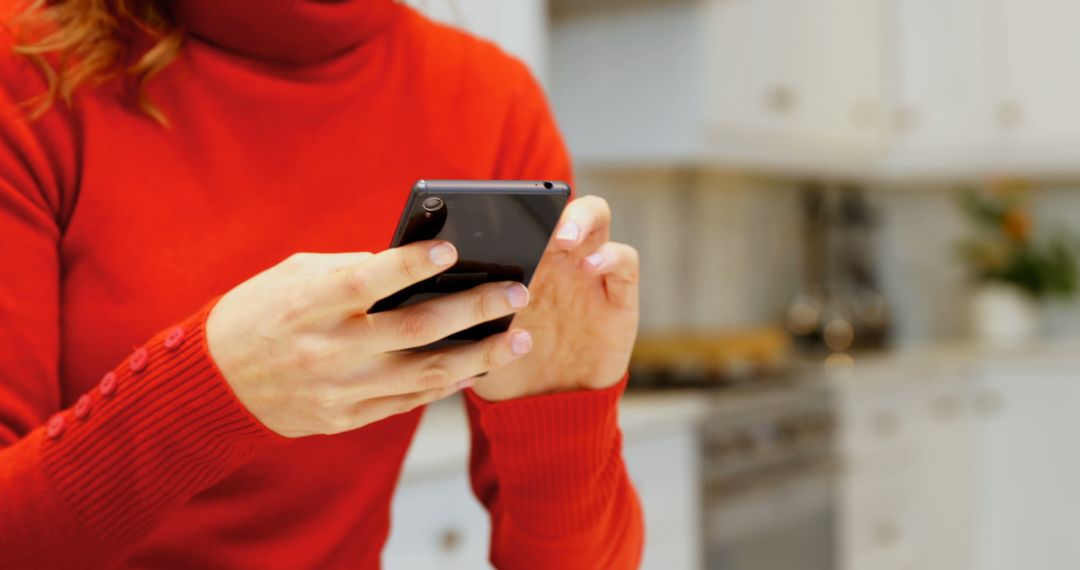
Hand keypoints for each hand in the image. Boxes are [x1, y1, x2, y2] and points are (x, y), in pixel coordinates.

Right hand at [205, 241, 533, 437]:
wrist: (216, 383)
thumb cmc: (261, 312)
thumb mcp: (295, 277)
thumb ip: (353, 270)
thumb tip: (420, 263)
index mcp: (307, 304)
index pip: (367, 282)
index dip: (410, 265)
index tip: (452, 249)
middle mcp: (326, 350)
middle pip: (414, 329)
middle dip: (474, 310)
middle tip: (516, 293)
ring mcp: (338, 390)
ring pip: (425, 373)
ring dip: (480, 356)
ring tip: (519, 339)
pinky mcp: (344, 418)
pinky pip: (409, 401)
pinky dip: (448, 384)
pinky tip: (478, 368)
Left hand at [471, 196, 639, 400]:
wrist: (544, 412)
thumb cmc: (504, 369)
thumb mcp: (476, 336)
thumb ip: (463, 305)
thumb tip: (420, 280)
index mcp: (522, 260)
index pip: (522, 213)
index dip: (508, 203)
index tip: (487, 210)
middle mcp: (558, 259)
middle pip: (562, 204)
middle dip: (552, 203)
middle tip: (532, 221)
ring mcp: (590, 274)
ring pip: (598, 219)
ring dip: (582, 220)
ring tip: (563, 238)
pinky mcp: (618, 299)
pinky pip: (625, 263)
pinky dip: (611, 257)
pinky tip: (592, 266)